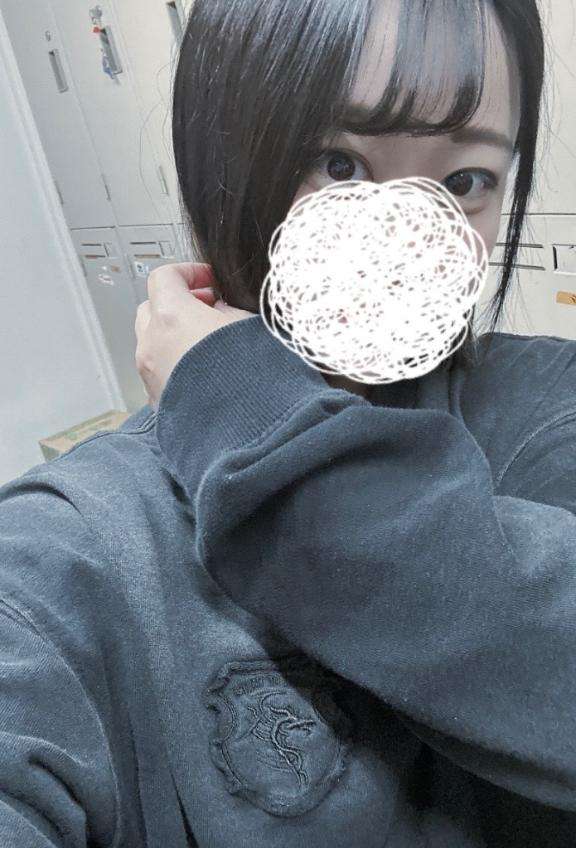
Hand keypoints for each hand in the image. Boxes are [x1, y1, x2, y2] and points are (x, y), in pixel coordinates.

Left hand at [134, 262, 253, 410]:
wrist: (243, 428)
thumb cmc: (248, 376)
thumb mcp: (250, 326)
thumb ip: (228, 310)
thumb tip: (218, 311)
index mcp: (172, 316)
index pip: (164, 277)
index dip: (188, 272)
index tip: (209, 280)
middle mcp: (152, 343)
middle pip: (151, 307)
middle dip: (177, 303)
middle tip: (208, 309)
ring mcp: (150, 373)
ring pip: (152, 341)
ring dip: (174, 335)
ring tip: (206, 344)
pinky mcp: (156, 400)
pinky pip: (158, 370)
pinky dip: (174, 363)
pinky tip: (202, 372)